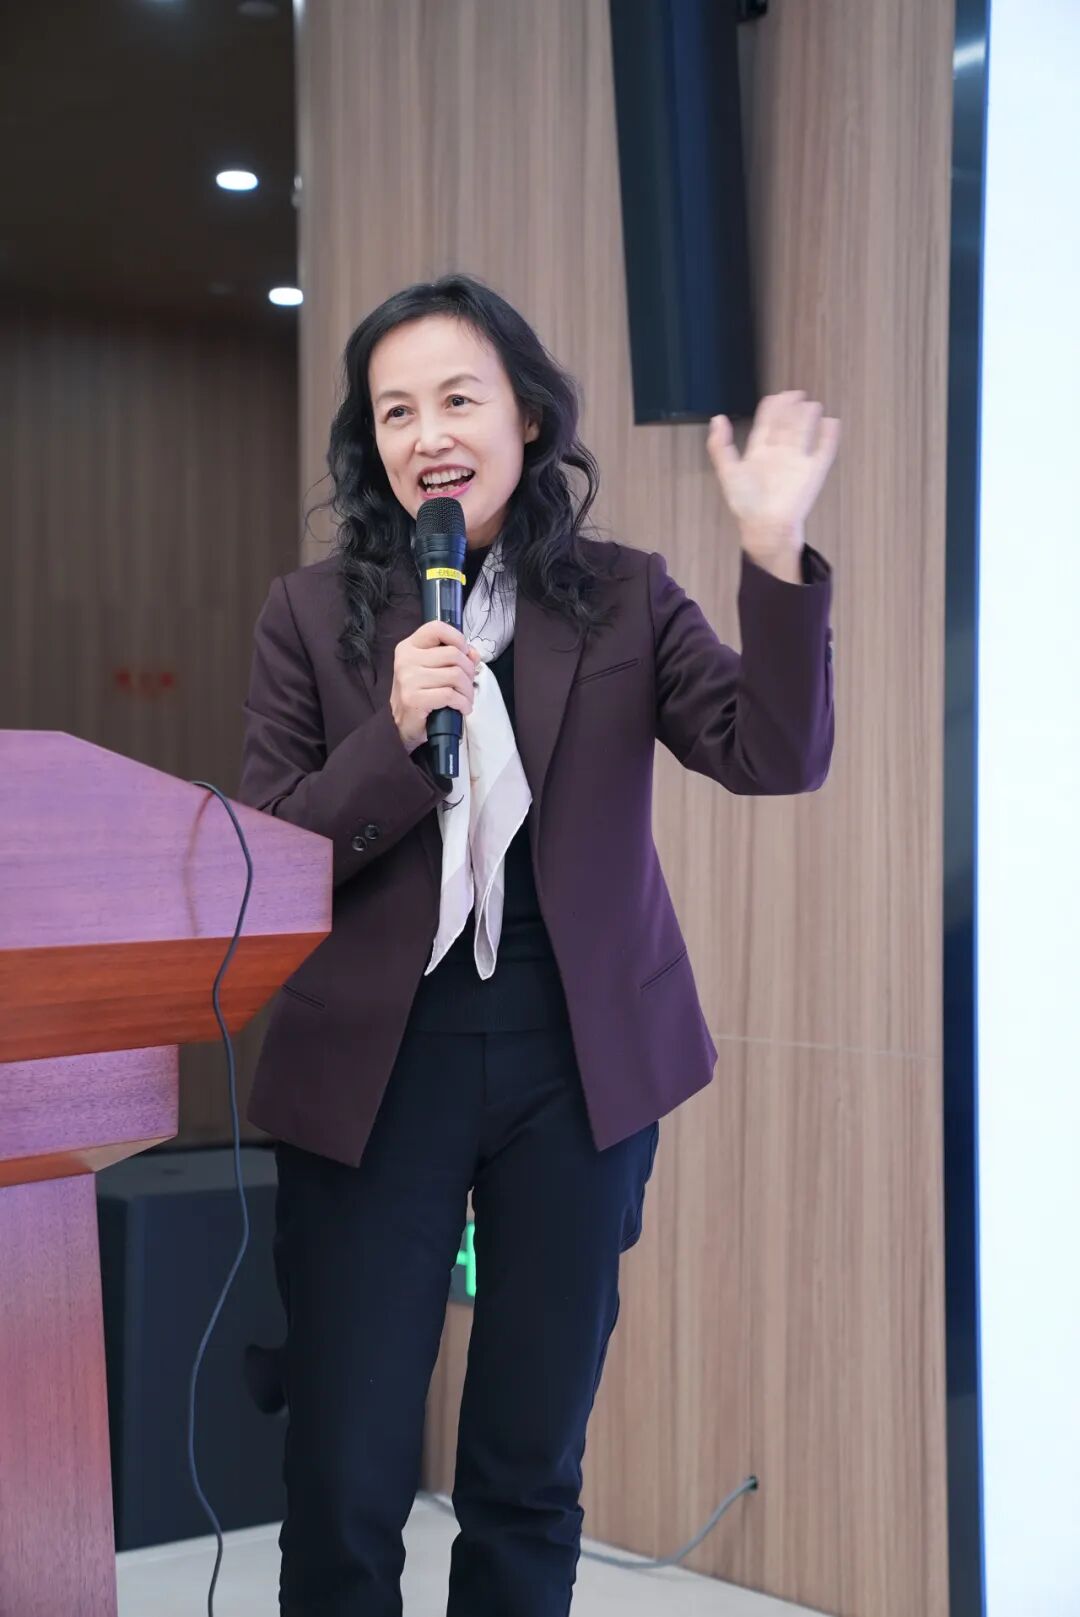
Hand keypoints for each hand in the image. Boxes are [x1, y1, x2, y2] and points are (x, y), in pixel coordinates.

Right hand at [391, 621, 481, 752]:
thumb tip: (473, 653)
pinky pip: (450, 695)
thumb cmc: (421, 695)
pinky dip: (463, 703)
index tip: (465, 653)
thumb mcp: (434, 670)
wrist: (403, 725)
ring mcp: (408, 679)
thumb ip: (453, 657)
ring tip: (466, 698)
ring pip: (455, 675)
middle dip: (469, 671)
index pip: (436, 628)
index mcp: (409, 647)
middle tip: (467, 685)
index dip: (457, 638)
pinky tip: (462, 708)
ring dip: (468, 691)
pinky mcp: (413, 698)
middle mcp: (405, 659)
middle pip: (453, 654)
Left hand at [707, 391, 840, 569]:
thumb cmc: (746, 504)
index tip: (777, 396)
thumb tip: (717, 418)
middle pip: (787, 426)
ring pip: (804, 434)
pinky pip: (823, 452)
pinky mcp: (813, 473)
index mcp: (759, 453)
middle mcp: (779, 455)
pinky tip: (830, 423)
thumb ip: (720, 446)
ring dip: (808, 419)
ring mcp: (797, 462)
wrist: (765, 527)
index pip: (767, 425)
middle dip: (792, 410)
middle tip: (797, 394)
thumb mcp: (728, 471)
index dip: (772, 409)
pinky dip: (828, 437)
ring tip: (812, 405)